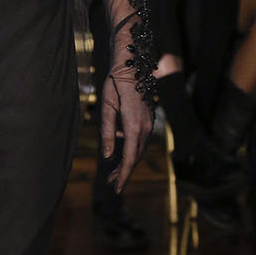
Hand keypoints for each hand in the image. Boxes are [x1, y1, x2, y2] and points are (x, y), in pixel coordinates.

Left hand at [99, 69, 153, 192]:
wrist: (133, 65)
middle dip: (124, 172)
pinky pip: (140, 140)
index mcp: (133, 125)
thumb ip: (107, 132)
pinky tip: (120, 149)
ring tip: (113, 172)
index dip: (124, 175)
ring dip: (128, 162)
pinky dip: (131, 150)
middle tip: (111, 183)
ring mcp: (149, 122)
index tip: (117, 188)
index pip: (130, 158)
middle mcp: (145, 126)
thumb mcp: (106, 107)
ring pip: (139, 149)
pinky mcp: (148, 119)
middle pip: (136, 157)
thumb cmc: (116, 83)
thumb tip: (107, 156)